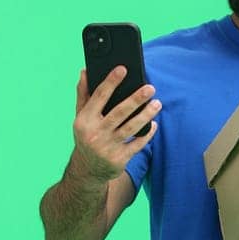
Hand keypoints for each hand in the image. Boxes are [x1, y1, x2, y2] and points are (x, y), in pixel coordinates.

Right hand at [71, 65, 160, 182]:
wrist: (87, 170)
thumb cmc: (86, 136)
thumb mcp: (80, 117)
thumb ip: (83, 94)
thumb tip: (85, 71)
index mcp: (85, 119)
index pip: (99, 96)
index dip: (111, 81)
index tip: (123, 69)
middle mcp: (95, 133)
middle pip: (119, 112)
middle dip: (136, 99)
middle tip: (150, 88)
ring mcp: (107, 147)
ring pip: (131, 127)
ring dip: (146, 115)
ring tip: (157, 103)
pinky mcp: (119, 159)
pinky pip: (137, 144)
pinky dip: (147, 133)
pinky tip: (153, 124)